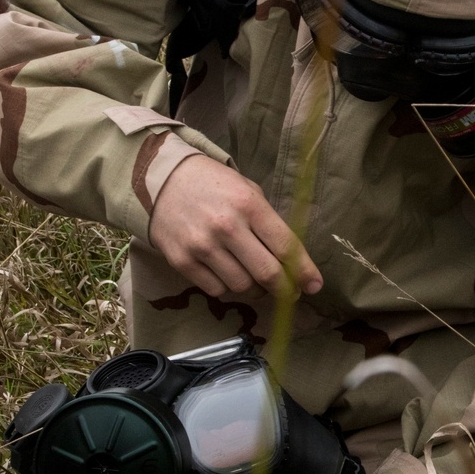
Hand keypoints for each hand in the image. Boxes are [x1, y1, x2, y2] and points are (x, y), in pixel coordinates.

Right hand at [150, 154, 321, 299]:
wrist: (160, 180)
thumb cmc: (213, 184)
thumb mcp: (247, 191)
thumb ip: (268, 223)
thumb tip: (292, 260)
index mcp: (249, 205)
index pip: (285, 246)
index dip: (304, 271)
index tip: (314, 285)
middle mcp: (227, 227)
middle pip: (268, 273)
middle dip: (285, 289)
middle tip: (290, 293)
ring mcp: (202, 246)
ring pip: (242, 287)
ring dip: (256, 289)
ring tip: (257, 280)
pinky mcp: (182, 261)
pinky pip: (216, 290)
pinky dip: (227, 287)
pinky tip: (229, 274)